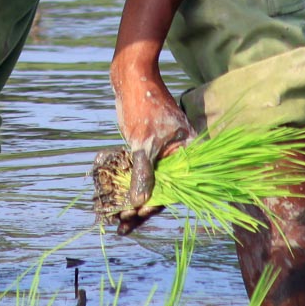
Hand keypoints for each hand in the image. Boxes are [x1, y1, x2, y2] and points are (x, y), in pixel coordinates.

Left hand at [111, 62, 193, 234]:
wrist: (132, 78)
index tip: (134, 218)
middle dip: (140, 209)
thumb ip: (144, 173)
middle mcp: (178, 157)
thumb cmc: (143, 105)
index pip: (174, 188)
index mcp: (188, 153)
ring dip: (133, 201)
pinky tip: (117, 201)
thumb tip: (139, 205)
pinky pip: (140, 173)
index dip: (153, 205)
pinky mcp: (147, 149)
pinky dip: (129, 185)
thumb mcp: (144, 142)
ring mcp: (162, 153)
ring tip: (117, 220)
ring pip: (149, 184)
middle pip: (161, 190)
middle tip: (121, 226)